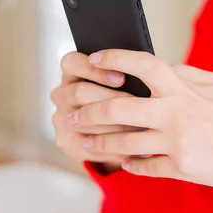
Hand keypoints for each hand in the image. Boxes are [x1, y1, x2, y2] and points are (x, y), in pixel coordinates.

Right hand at [50, 51, 141, 168]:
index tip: (121, 78)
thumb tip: (150, 76)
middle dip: (111, 100)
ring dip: (115, 127)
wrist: (115, 129)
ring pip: (85, 121)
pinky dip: (113, 148)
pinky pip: (88, 146)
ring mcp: (61, 118)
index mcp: (73, 72)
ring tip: (143, 130)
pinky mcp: (66, 141)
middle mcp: (62, 93)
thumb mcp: (126, 81)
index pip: (72, 63)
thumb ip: (130, 74)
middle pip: (79, 92)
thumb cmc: (124, 95)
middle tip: (138, 108)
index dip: (95, 70)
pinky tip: (135, 149)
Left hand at [73, 49, 212, 190]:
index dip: (114, 58)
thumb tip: (160, 68)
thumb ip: (185, 74)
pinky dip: (130, 164)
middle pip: (117, 107)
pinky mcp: (180, 168)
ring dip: (99, 141)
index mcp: (183, 88)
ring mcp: (176, 142)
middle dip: (88, 110)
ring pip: (123, 141)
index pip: (141, 64)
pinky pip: (143, 166)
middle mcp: (175, 113)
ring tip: (85, 140)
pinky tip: (123, 161)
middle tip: (72, 112)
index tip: (95, 59)